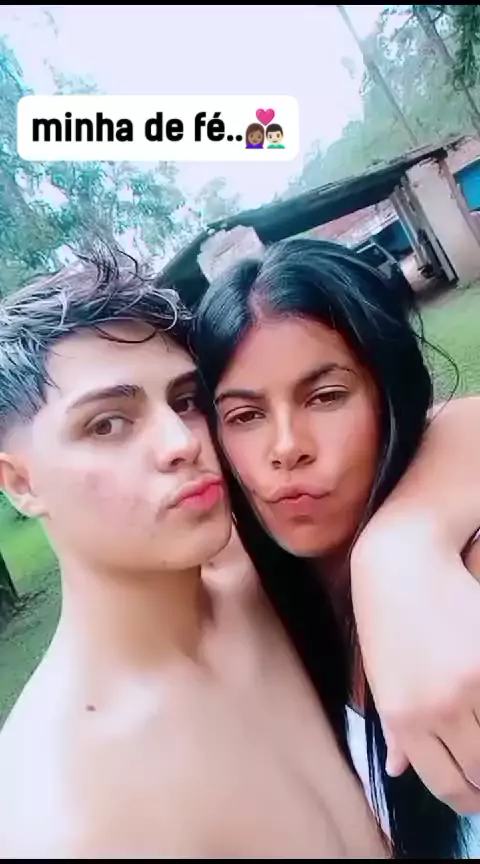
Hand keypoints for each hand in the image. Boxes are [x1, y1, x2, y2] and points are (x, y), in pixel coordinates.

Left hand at [351, 521, 479, 813]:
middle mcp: (440, 706)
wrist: (402, 558)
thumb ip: (395, 730)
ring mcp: (473, 680)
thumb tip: (398, 771)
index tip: (475, 795)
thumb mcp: (380, 677)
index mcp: (404, 717)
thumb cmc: (384, 615)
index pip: (446, 784)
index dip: (466, 798)